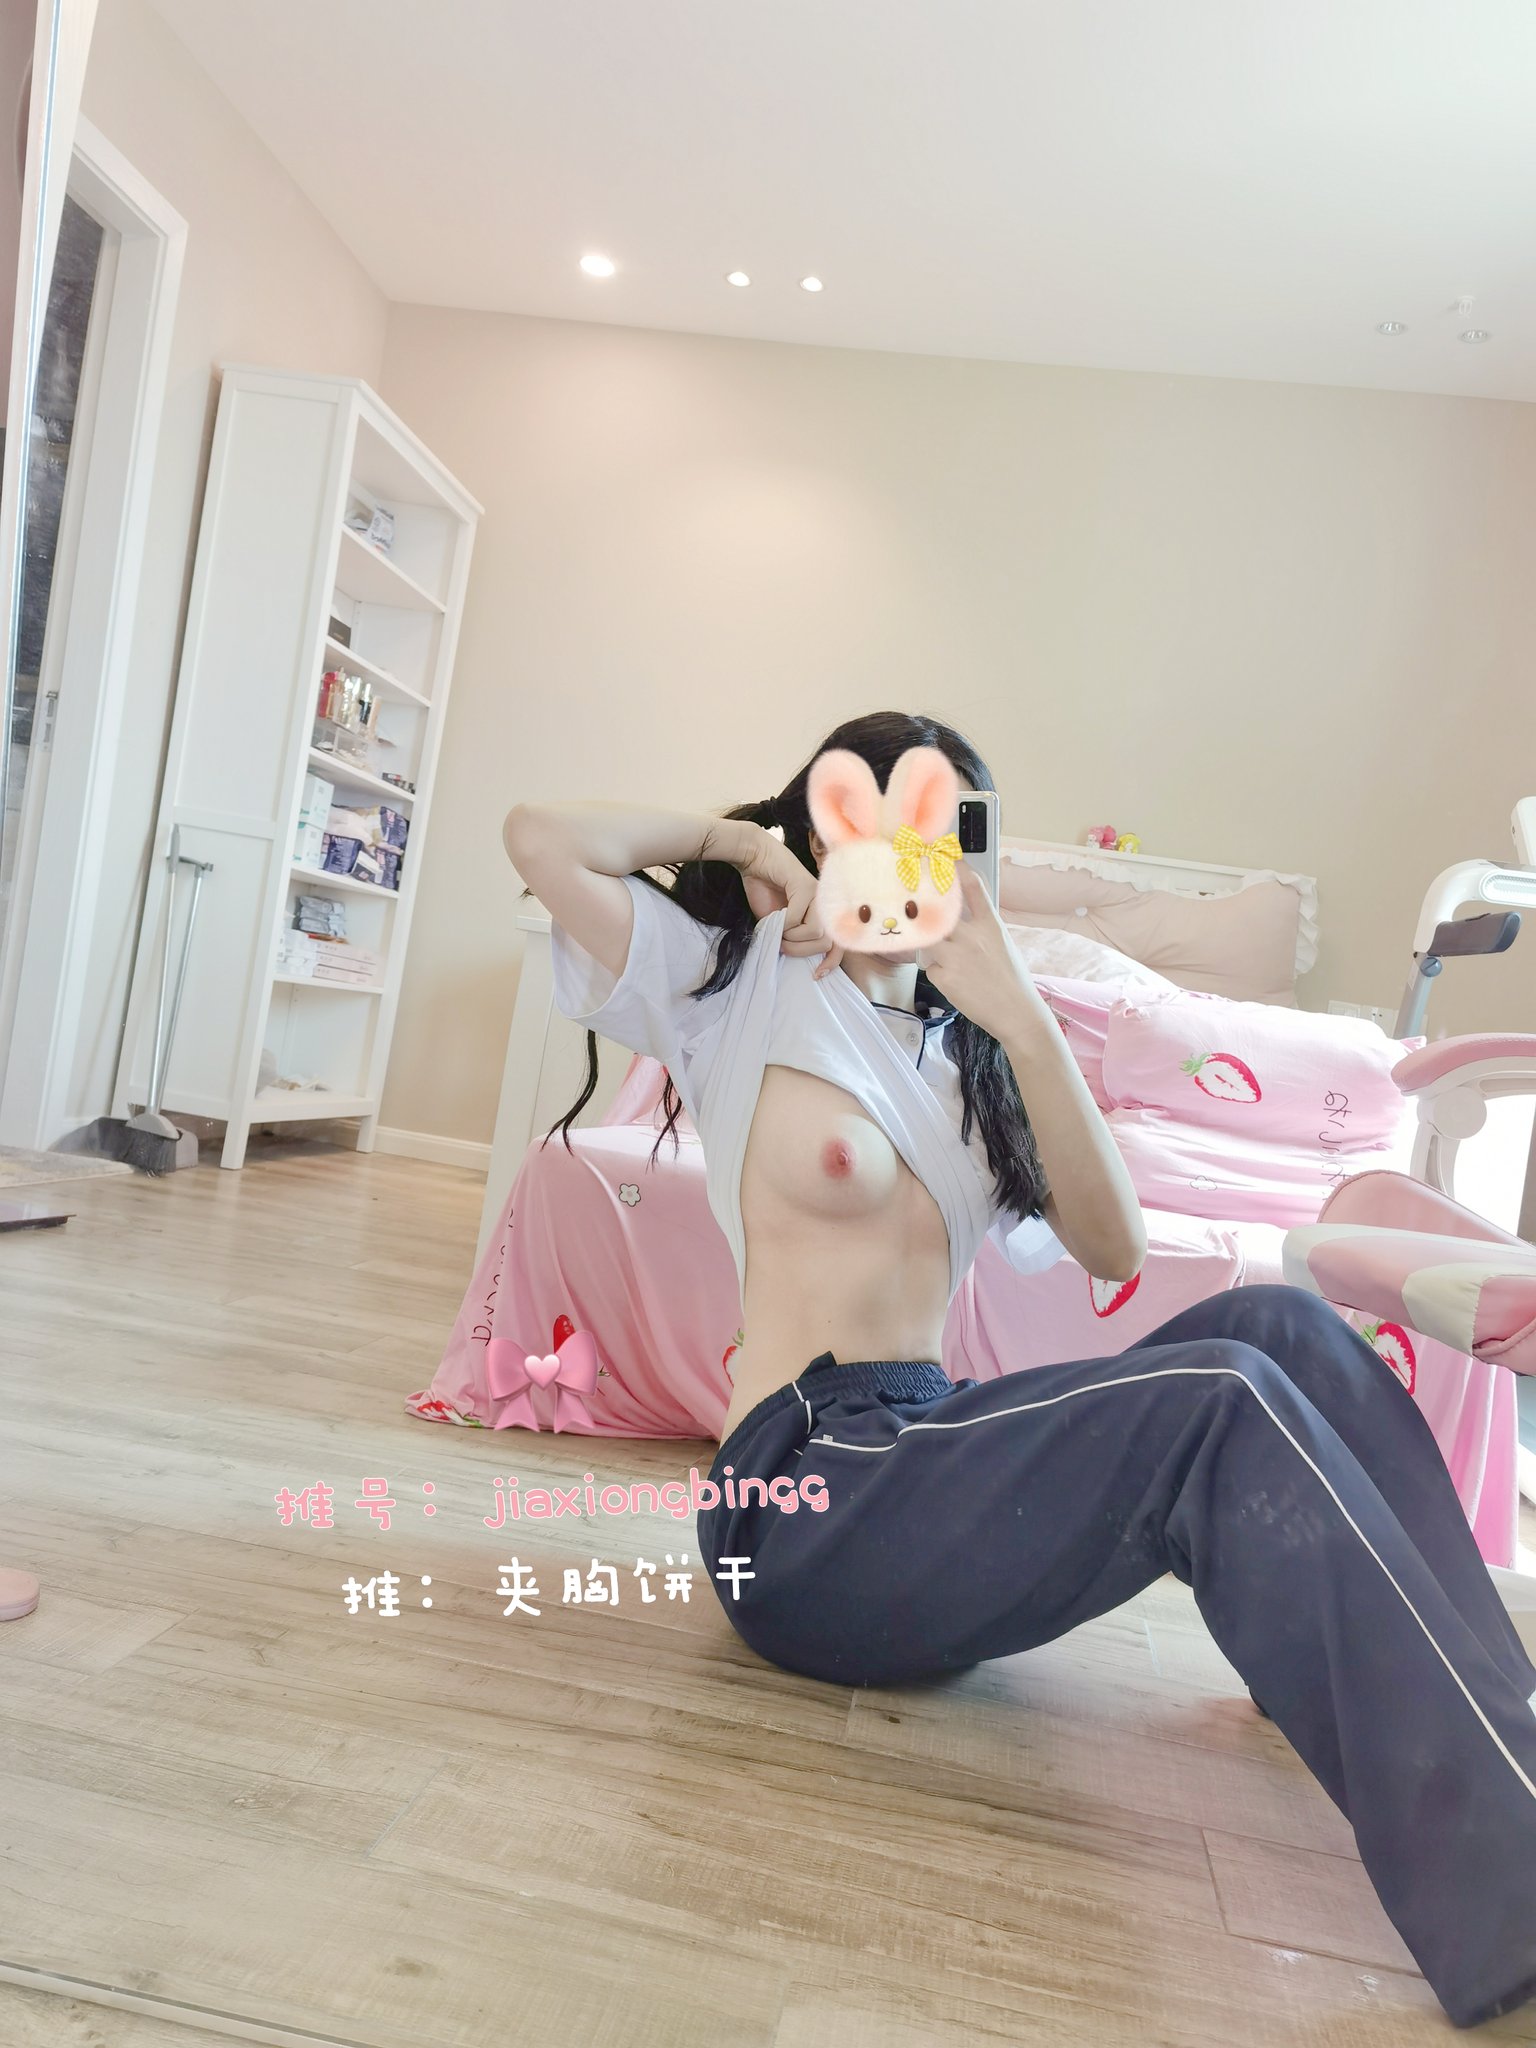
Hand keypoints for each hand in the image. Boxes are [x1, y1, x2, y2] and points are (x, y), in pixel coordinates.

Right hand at [733, 823, 843, 979]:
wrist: (754, 859)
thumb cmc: (765, 888)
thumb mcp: (779, 922)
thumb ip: (790, 937)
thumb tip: (794, 957)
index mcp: (822, 913)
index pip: (840, 944)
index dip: (831, 962)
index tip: (815, 975)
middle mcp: (825, 904)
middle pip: (826, 943)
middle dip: (800, 951)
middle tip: (782, 946)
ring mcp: (818, 895)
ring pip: (815, 933)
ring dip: (791, 938)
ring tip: (778, 930)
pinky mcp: (806, 887)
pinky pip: (798, 919)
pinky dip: (783, 924)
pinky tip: (774, 916)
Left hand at [919, 864, 1037, 1037]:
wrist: (1017, 1013)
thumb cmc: (1011, 980)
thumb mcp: (1002, 945)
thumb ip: (981, 928)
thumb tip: (960, 918)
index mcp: (991, 925)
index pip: (973, 889)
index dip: (958, 871)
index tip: (946, 859)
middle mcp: (972, 936)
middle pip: (938, 910)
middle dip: (922, 902)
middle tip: (911, 897)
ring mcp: (956, 955)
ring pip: (927, 939)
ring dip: (928, 943)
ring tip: (942, 953)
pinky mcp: (944, 976)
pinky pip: (930, 967)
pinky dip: (938, 973)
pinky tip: (954, 982)